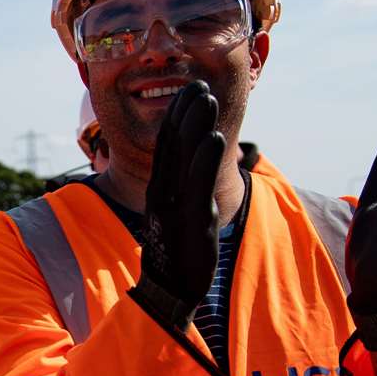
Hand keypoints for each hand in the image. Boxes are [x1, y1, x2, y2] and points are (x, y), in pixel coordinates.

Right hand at [137, 81, 227, 322]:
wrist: (167, 291)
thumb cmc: (174, 253)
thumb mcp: (174, 215)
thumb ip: (177, 190)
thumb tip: (187, 171)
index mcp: (159, 190)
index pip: (166, 146)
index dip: (176, 117)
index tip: (188, 91)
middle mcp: (162, 193)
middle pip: (173, 145)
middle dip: (184, 112)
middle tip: (197, 84)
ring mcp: (176, 207)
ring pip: (185, 159)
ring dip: (196, 126)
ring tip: (207, 98)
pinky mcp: (192, 222)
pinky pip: (198, 186)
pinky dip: (205, 161)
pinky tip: (216, 138)